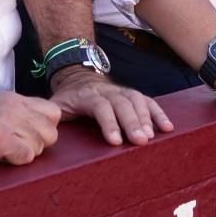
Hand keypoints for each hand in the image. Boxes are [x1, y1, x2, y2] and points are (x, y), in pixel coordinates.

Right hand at [0, 91, 62, 167]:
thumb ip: (16, 116)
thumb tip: (40, 134)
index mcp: (14, 99)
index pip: (53, 113)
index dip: (43, 130)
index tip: (25, 139)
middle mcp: (13, 106)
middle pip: (51, 133)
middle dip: (37, 146)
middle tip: (13, 149)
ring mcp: (6, 120)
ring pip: (40, 145)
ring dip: (24, 155)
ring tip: (1, 153)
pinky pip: (26, 155)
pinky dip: (15, 161)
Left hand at [50, 69, 173, 146]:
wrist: (78, 75)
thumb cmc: (68, 98)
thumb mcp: (56, 104)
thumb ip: (53, 114)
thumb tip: (48, 129)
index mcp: (88, 96)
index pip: (101, 108)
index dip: (109, 123)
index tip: (115, 141)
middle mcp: (108, 92)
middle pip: (123, 105)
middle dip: (133, 123)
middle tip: (141, 141)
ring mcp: (122, 92)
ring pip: (137, 102)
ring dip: (147, 119)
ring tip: (153, 136)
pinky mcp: (132, 95)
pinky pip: (148, 102)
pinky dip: (158, 113)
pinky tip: (168, 127)